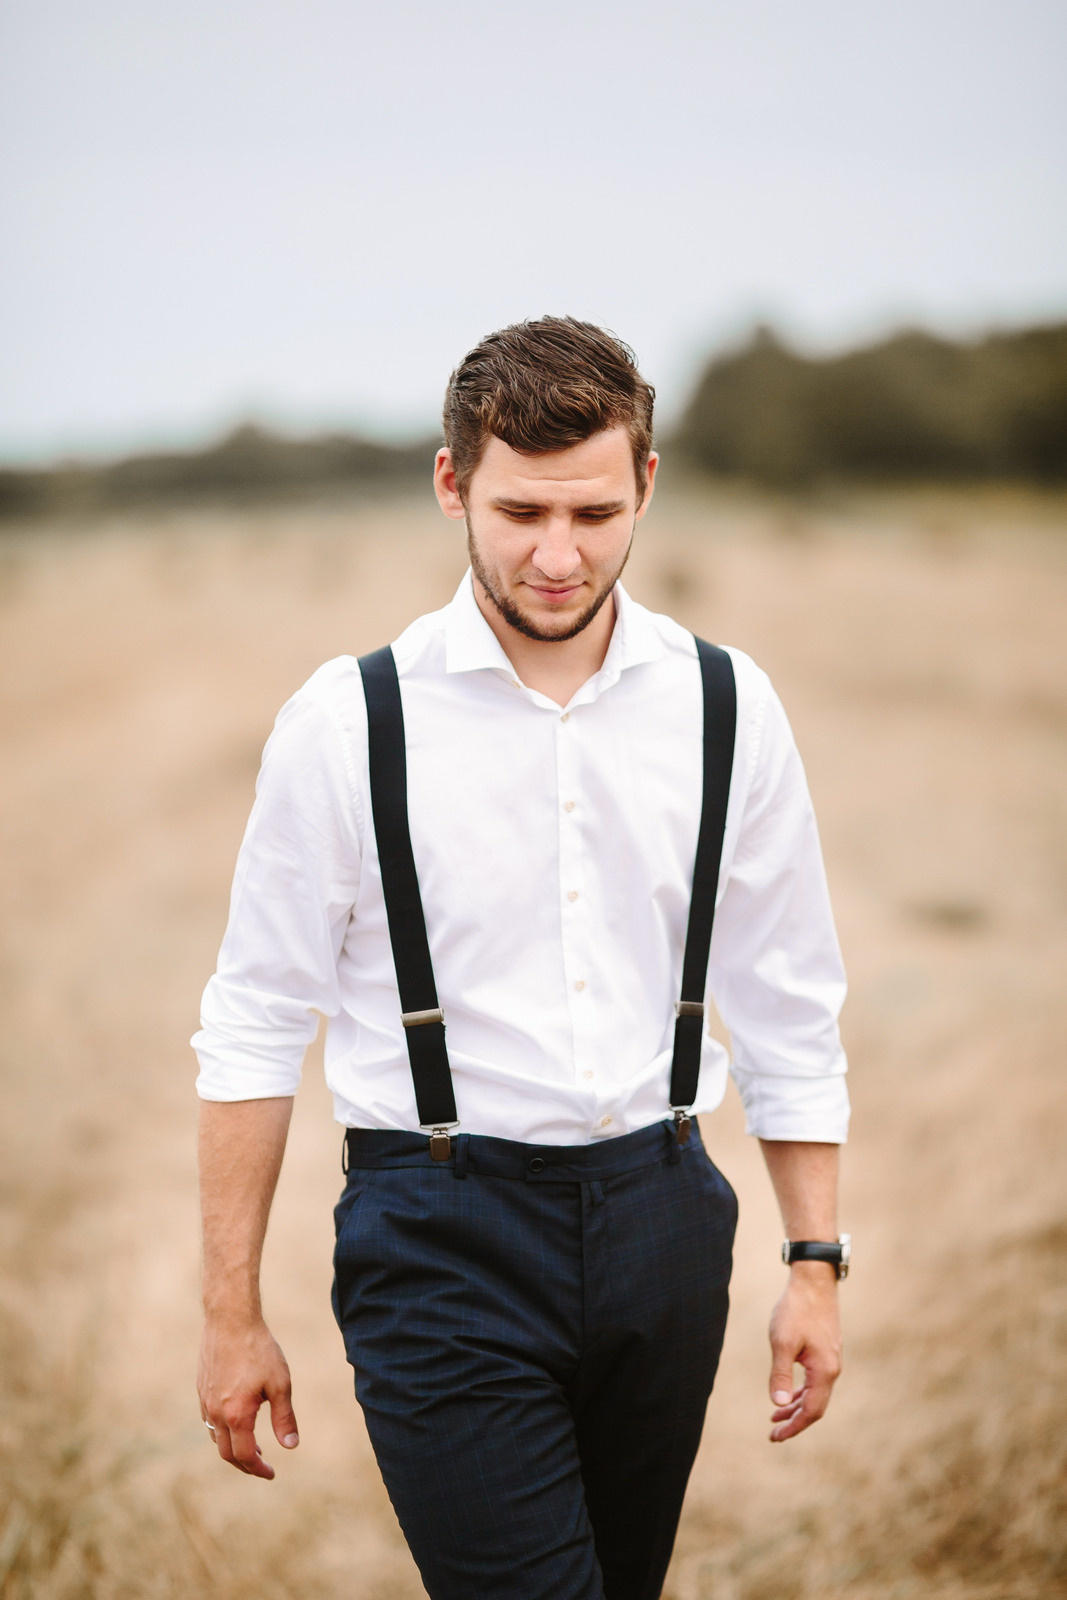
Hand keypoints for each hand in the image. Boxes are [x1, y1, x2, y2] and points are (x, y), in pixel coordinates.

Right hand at [198, 1315, 298, 1478]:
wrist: (230, 1320)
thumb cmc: (259, 1350)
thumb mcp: (280, 1384)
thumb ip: (284, 1418)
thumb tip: (291, 1446)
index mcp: (237, 1415)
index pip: (245, 1456)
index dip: (258, 1469)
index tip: (271, 1473)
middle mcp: (216, 1413)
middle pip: (226, 1453)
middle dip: (244, 1464)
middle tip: (261, 1464)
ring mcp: (205, 1400)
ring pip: (215, 1436)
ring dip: (232, 1447)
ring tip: (251, 1445)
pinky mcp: (201, 1388)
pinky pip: (208, 1419)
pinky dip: (222, 1429)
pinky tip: (236, 1419)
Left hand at [767, 1261, 841, 1441]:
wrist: (814, 1281)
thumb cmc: (796, 1310)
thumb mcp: (783, 1342)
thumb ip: (780, 1374)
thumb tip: (778, 1404)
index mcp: (824, 1371)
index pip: (811, 1411)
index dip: (793, 1426)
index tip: (775, 1437)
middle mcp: (832, 1369)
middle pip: (815, 1407)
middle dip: (794, 1422)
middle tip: (773, 1434)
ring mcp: (831, 1360)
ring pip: (815, 1394)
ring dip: (796, 1407)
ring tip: (775, 1417)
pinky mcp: (826, 1352)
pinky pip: (815, 1381)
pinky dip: (801, 1392)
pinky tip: (788, 1393)